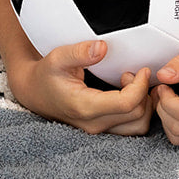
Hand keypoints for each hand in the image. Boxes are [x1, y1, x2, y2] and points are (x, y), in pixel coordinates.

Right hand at [10, 41, 153, 135]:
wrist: (35, 94)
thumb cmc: (47, 75)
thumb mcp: (57, 58)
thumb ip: (79, 52)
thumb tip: (102, 48)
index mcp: (85, 107)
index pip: (127, 104)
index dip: (141, 85)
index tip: (141, 69)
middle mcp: (94, 124)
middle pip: (137, 115)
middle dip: (142, 92)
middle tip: (131, 74)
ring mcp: (99, 130)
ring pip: (138, 126)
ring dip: (143, 104)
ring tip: (131, 86)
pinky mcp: (103, 130)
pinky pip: (132, 127)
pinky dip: (139, 111)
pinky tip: (129, 94)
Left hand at [152, 41, 178, 145]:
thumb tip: (162, 76)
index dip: (166, 100)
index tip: (164, 85)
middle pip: (178, 128)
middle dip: (163, 109)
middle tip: (163, 91)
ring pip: (177, 136)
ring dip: (165, 118)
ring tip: (168, 99)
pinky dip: (171, 124)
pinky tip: (174, 108)